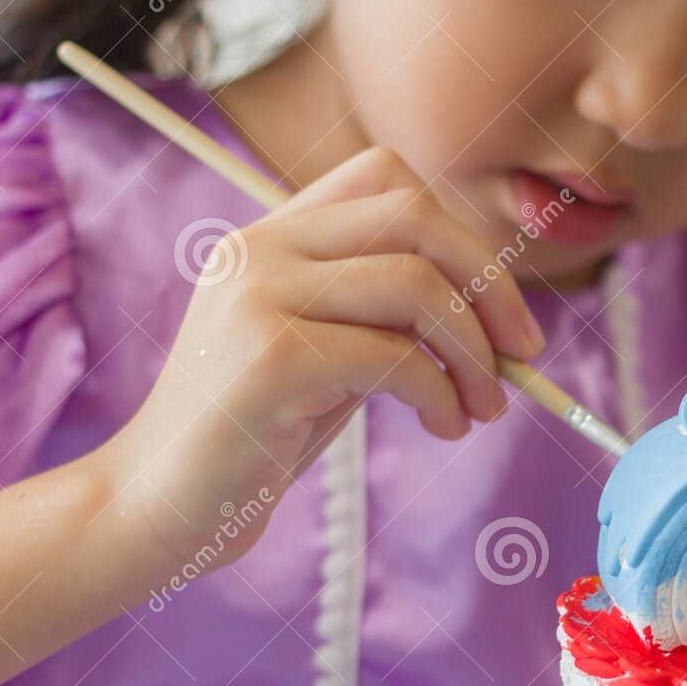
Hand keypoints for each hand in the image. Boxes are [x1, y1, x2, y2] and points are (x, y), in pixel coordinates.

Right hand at [103, 147, 544, 569]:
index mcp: (271, 234)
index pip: (387, 176)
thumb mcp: (330, 353)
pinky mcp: (269, 358)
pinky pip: (395, 358)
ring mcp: (258, 297)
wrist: (163, 508)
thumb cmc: (258, 437)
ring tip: (482, 409)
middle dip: (490, 286)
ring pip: (415, 287)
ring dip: (473, 353)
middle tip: (523, 355)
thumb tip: (500, 309)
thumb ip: (389, 313)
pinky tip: (445, 427)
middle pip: (415, 216)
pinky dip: (442, 395)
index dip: (461, 235)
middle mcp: (259, 248)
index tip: (498, 307)